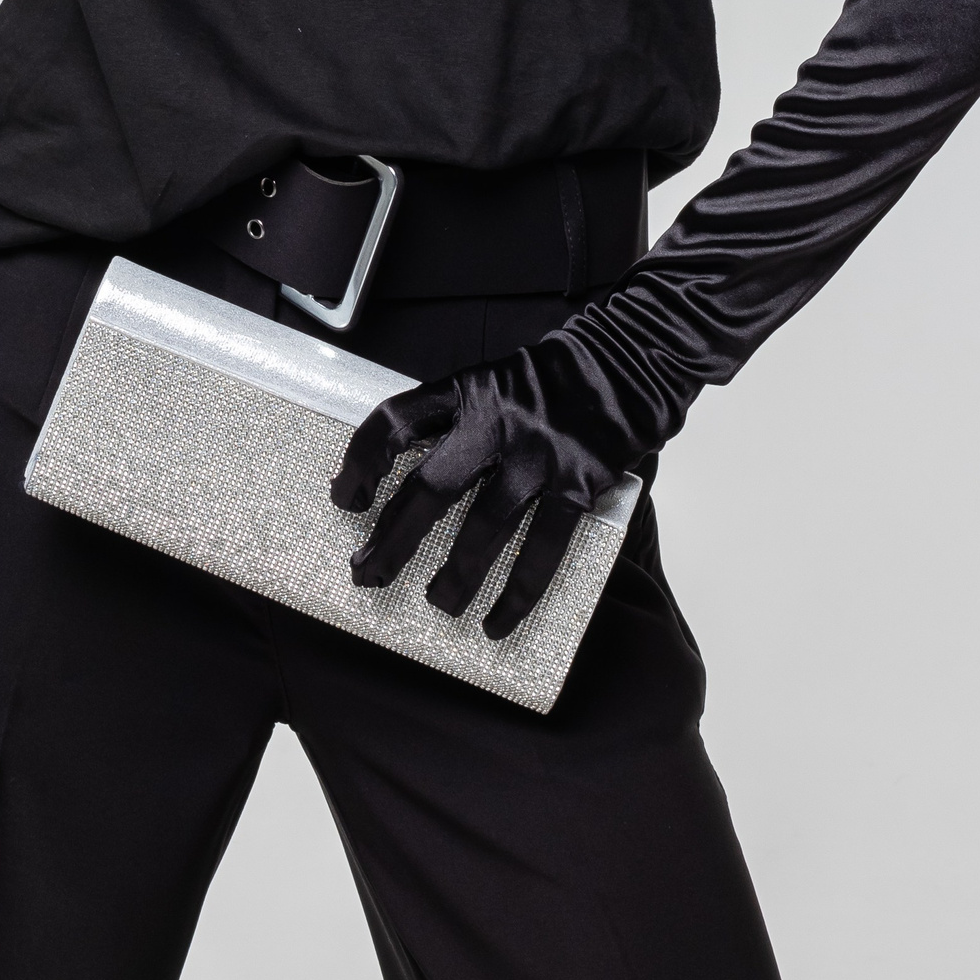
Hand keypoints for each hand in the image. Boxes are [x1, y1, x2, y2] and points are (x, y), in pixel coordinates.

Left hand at [330, 332, 641, 638]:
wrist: (634, 357)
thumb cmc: (559, 374)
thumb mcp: (498, 378)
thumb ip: (462, 419)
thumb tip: (415, 479)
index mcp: (469, 390)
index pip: (397, 421)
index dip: (362, 463)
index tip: (345, 498)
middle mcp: (497, 421)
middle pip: (429, 489)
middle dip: (391, 540)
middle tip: (366, 574)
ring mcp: (538, 455)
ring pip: (482, 531)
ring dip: (453, 579)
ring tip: (436, 604)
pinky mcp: (578, 485)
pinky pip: (540, 552)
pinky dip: (516, 596)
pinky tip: (496, 623)